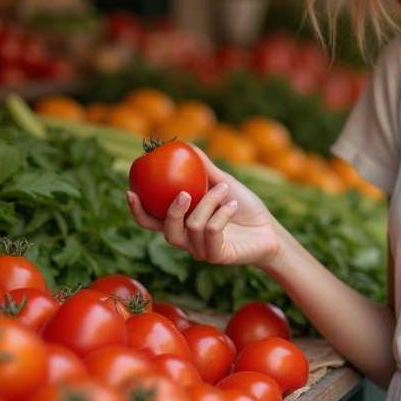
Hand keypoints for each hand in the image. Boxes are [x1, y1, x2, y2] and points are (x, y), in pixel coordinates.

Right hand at [126, 147, 281, 267]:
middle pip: (167, 230)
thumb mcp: (224, 183)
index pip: (152, 222)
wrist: (270, 229)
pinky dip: (222, 214)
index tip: (130, 190)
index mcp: (183, 223)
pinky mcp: (218, 256)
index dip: (137, 211)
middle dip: (173, 211)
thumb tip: (187, 144)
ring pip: (193, 225)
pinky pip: (212, 233)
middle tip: (185, 193)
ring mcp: (202, 251)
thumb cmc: (245, 207)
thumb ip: (204, 169)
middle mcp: (188, 240)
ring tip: (226, 189)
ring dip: (210, 202)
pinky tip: (233, 205)